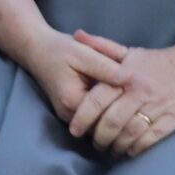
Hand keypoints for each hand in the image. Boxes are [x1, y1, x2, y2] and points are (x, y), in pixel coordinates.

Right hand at [6, 25, 128, 124]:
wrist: (37, 50)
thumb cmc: (59, 50)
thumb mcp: (84, 53)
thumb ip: (106, 67)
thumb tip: (132, 79)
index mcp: (73, 102)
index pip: (109, 112)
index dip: (125, 99)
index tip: (136, 82)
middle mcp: (71, 117)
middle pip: (107, 123)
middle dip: (123, 109)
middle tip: (137, 91)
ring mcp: (71, 119)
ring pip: (103, 125)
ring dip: (117, 112)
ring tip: (130, 95)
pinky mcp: (74, 115)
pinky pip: (97, 120)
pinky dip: (108, 111)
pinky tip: (117, 97)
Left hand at [63, 32, 174, 156]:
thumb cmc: (160, 61)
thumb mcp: (131, 52)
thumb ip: (102, 47)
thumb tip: (77, 35)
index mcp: (126, 75)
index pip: (97, 99)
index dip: (83, 117)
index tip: (75, 129)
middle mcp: (140, 92)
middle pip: (112, 121)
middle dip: (99, 136)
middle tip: (93, 143)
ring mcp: (158, 107)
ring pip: (130, 133)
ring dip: (116, 145)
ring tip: (109, 149)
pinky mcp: (173, 119)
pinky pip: (150, 139)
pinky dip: (137, 148)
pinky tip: (129, 151)